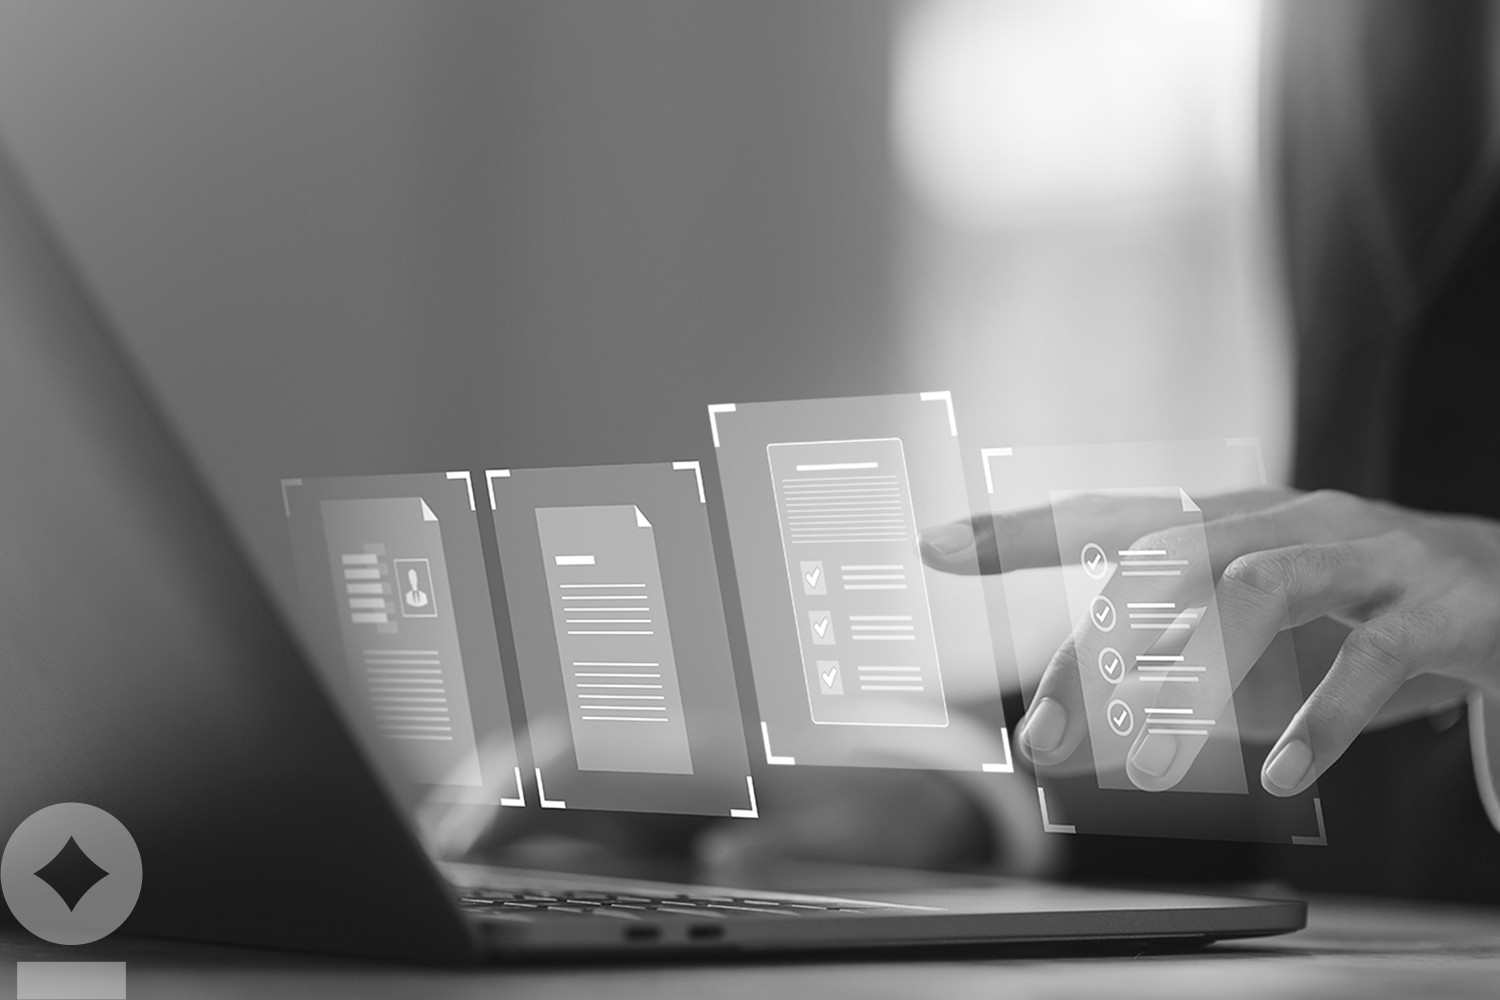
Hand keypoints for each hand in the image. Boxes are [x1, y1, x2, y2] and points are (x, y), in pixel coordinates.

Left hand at [921, 489, 1499, 795]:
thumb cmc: (1357, 606)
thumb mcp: (1251, 626)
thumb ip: (1171, 658)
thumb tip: (1077, 723)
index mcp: (1232, 521)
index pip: (1107, 518)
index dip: (1018, 530)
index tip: (933, 545)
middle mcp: (1286, 519)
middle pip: (1165, 562)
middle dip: (1096, 650)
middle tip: (1048, 739)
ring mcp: (1360, 553)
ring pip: (1257, 591)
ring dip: (1197, 683)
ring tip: (1155, 771)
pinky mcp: (1432, 606)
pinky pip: (1367, 658)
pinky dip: (1321, 722)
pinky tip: (1283, 778)